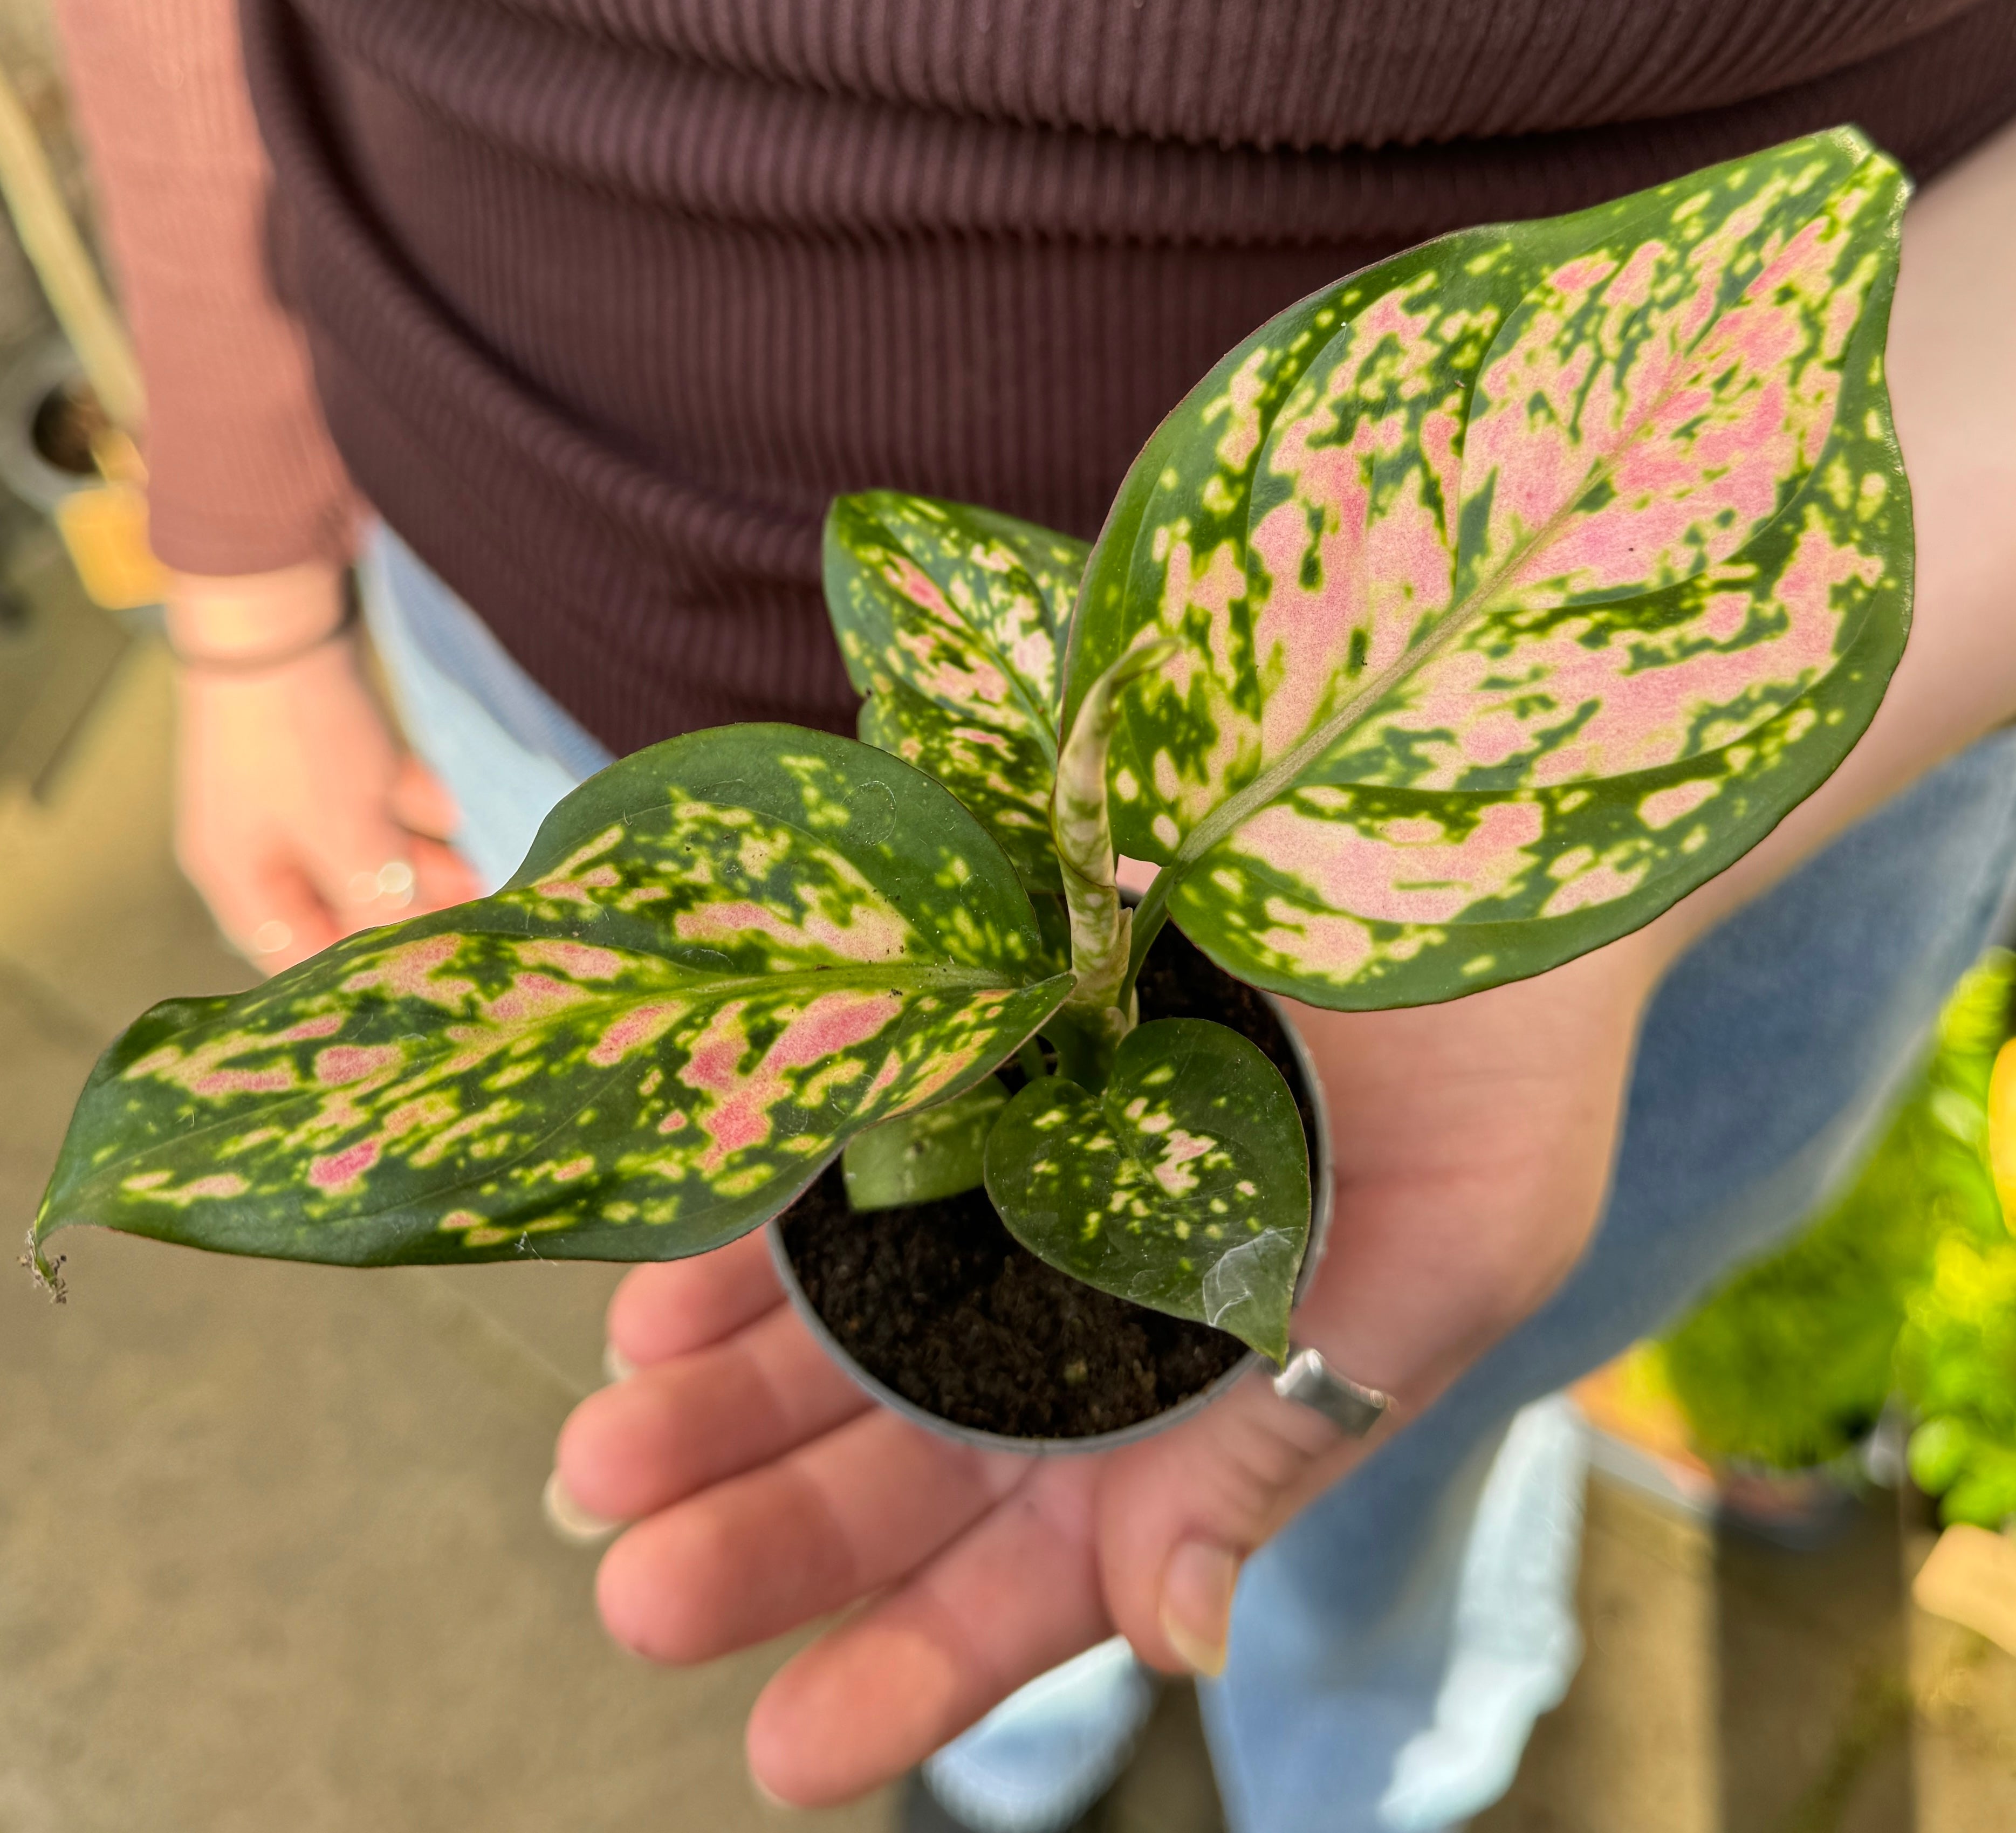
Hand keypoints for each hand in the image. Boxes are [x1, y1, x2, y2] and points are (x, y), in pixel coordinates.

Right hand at [169, 563, 481, 970]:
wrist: (277, 619)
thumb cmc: (302, 744)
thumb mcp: (349, 840)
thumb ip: (379, 904)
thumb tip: (409, 952)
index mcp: (240, 880)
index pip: (296, 955)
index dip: (361, 972)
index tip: (427, 974)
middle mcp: (254, 844)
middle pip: (336, 898)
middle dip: (408, 907)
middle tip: (475, 919)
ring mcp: (282, 793)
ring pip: (359, 843)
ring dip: (420, 858)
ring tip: (481, 870)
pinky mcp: (314, 747)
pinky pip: (365, 793)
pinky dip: (408, 804)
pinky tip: (454, 810)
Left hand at [553, 931, 1665, 1806]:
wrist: (1474, 848)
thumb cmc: (1505, 1072)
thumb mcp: (1437, 1269)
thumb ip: (1284, 1437)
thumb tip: (1175, 1637)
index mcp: (1191, 1400)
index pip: (1039, 1568)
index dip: (913, 1663)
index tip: (784, 1749)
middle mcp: (1076, 1303)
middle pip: (898, 1455)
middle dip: (768, 1533)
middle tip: (639, 1590)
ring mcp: (1007, 1174)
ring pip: (835, 1322)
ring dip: (718, 1395)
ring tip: (608, 1450)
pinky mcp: (968, 1043)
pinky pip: (834, 1150)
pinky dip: (745, 1225)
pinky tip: (657, 1284)